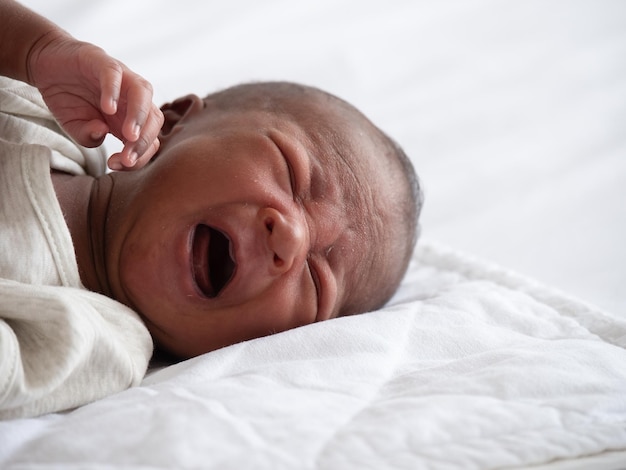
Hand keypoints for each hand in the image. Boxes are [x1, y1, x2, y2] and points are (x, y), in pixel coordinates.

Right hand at [27, 30, 163, 170]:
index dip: (139, 156)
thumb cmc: (68, 99)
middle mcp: (131, 99)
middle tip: (127, 158)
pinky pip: (114, 73)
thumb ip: (89, 137)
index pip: (149, 140)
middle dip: (144, 142)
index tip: (117, 165)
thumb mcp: (75, 127)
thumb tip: (101, 133)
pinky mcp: (102, 60)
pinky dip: (114, 90)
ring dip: (140, 116)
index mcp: (130, 119)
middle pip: (154, 118)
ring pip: (143, 93)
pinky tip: (108, 108)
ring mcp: (120, 78)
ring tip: (129, 135)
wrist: (47, 66)